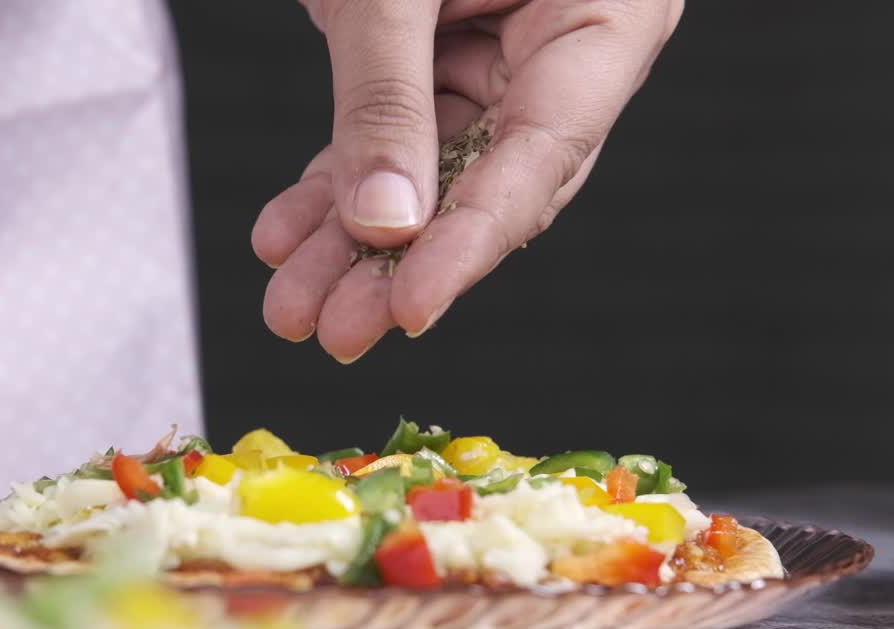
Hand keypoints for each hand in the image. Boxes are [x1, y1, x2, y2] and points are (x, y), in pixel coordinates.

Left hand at [253, 0, 682, 361]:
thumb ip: (387, 94)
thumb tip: (383, 224)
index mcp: (605, 10)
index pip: (544, 152)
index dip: (473, 240)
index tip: (408, 305)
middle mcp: (559, 45)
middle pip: (486, 183)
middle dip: (397, 262)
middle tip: (333, 331)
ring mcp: (497, 52)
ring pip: (427, 174)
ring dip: (351, 243)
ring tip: (290, 300)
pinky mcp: (435, 53)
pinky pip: (386, 138)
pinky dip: (334, 184)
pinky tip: (288, 235)